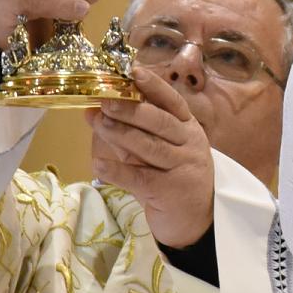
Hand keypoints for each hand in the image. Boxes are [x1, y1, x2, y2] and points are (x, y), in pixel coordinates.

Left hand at [87, 67, 215, 247]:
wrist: (197, 221)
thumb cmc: (172, 178)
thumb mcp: (157, 152)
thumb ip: (131, 132)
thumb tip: (95, 112)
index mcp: (188, 129)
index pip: (172, 102)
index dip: (154, 86)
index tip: (134, 71)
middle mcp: (190, 145)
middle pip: (160, 122)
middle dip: (130, 109)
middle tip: (104, 99)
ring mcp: (183, 168)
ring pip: (149, 147)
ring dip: (121, 133)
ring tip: (98, 122)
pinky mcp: (171, 192)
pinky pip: (140, 178)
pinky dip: (117, 171)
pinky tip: (98, 165)